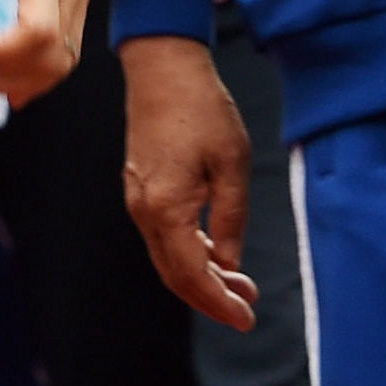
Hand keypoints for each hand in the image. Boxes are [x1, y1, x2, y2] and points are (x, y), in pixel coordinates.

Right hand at [120, 36, 257, 329]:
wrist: (162, 67)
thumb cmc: (202, 109)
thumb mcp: (233, 164)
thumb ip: (231, 218)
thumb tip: (229, 263)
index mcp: (166, 207)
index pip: (191, 275)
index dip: (219, 303)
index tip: (246, 318)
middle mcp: (143, 209)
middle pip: (174, 275)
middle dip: (210, 297)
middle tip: (247, 307)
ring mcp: (138, 198)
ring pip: (167, 257)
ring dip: (201, 276)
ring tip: (240, 283)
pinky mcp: (141, 187)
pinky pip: (163, 236)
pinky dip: (189, 254)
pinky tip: (216, 253)